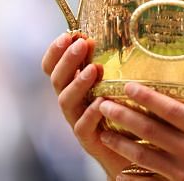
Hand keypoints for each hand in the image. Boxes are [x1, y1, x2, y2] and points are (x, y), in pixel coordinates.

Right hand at [42, 33, 131, 176]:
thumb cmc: (124, 111)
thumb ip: (110, 64)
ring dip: (78, 83)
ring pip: (66, 101)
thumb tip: (121, 32)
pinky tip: (100, 102)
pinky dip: (90, 114)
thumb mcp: (115, 83)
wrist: (130, 151)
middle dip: (67, 60)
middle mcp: (71, 102)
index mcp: (73, 86)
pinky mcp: (89, 140)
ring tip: (93, 69)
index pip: (53, 66)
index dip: (55, 51)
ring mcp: (77, 121)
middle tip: (81, 44)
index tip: (68, 34)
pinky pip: (83, 127)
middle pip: (57, 80)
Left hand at [99, 83, 183, 180]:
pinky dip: (132, 178)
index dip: (150, 97)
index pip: (173, 110)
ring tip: (102, 132)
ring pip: (144, 155)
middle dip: (125, 115)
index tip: (129, 85)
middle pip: (151, 130)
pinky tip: (118, 172)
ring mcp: (182, 173)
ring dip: (121, 142)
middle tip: (103, 103)